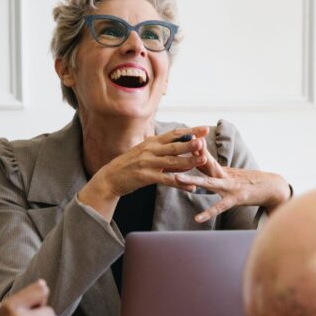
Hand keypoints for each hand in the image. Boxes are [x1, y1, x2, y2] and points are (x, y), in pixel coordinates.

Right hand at [79, 126, 209, 220]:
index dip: (190, 131)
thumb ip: (164, 153)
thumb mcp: (146, 153)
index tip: (205, 129)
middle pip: (174, 146)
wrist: (110, 177)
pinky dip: (179, 183)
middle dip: (190, 143)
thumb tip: (184, 154)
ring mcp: (147, 163)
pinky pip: (166, 180)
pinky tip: (191, 186)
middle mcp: (150, 150)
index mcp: (152, 142)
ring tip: (202, 160)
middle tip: (203, 141)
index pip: (174, 134)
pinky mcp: (145, 176)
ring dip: (188, 161)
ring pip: (172, 162)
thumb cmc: (131, 165)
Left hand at [174, 150, 290, 222]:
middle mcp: (225, 175)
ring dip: (192, 178)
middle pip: (205, 163)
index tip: (175, 140)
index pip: (204, 156)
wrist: (272, 187)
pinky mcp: (236, 199)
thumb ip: (215, 169)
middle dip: (188, 157)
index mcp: (222, 169)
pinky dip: (208, 213)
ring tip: (176, 178)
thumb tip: (200, 162)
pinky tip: (197, 219)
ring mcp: (230, 186)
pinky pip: (219, 207)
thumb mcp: (231, 173)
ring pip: (208, 181)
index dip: (190, 149)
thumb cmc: (250, 181)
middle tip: (170, 153)